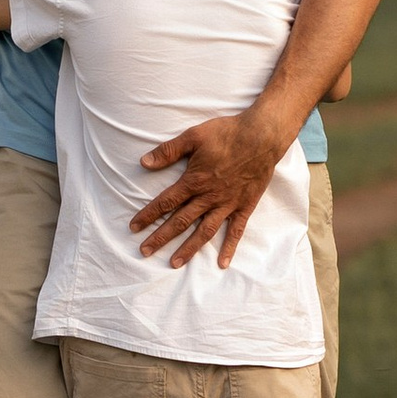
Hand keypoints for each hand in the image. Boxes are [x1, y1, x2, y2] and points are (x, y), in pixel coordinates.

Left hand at [132, 107, 283, 267]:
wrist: (263, 136)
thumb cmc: (227, 133)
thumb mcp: (193, 136)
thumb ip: (168, 151)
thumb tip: (144, 162)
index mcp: (194, 181)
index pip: (165, 202)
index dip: (148, 215)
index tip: (133, 228)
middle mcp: (209, 197)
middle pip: (180, 222)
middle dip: (160, 237)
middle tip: (144, 252)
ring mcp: (227, 204)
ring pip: (204, 231)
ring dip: (188, 248)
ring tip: (174, 263)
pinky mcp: (244, 207)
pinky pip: (236, 231)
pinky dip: (229, 248)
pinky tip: (222, 264)